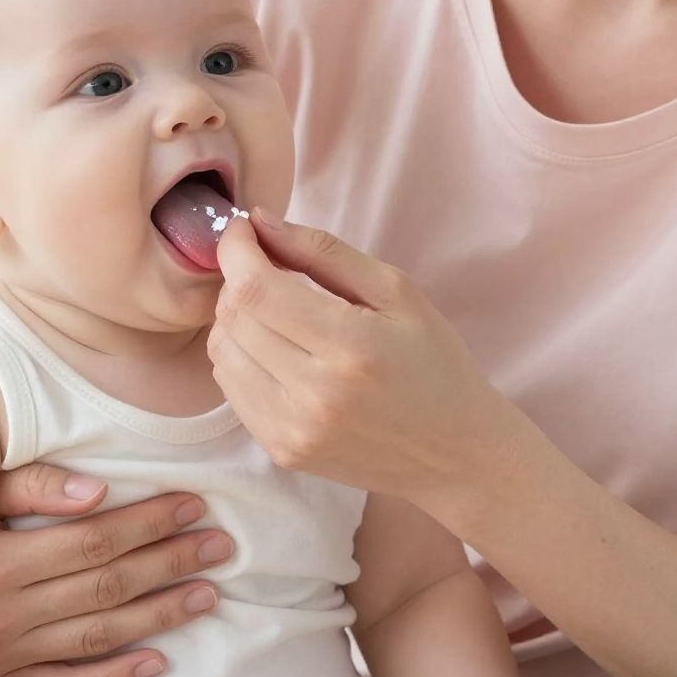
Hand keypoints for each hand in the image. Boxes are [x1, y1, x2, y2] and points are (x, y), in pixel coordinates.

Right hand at [0, 467, 232, 676]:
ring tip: (207, 593)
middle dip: (169, 562)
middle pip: (106, 587)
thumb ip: (27, 485)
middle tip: (220, 545)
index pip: (92, 540)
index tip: (194, 505)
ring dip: (160, 614)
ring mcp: (3, 658)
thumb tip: (96, 491)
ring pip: (99, 636)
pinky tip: (160, 660)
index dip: (148, 522)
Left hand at [209, 212, 509, 512]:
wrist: (454, 454)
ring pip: (222, 352)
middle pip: (233, 317)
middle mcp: (315, 394)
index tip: (244, 230)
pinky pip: (231, 389)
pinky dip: (241, 357)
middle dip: (238, 279)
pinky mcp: (282, 451)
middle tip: (269, 268)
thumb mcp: (397, 292)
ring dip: (235, 318)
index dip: (236, 250)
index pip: (255, 289)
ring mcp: (293, 430)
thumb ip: (323, 251)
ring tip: (274, 310)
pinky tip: (275, 349)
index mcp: (351, 347)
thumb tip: (261, 222)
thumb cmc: (434, 363)